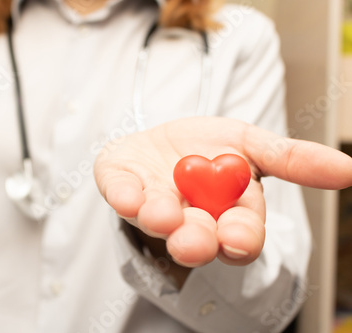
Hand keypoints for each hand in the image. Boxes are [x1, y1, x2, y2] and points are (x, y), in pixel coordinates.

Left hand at [94, 117, 351, 266]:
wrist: (162, 138)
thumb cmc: (209, 148)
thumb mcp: (252, 145)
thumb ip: (291, 160)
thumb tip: (350, 171)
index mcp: (223, 215)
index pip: (238, 236)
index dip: (240, 238)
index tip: (238, 238)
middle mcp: (187, 220)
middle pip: (196, 239)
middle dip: (196, 241)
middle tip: (195, 240)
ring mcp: (150, 206)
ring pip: (156, 221)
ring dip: (159, 219)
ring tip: (161, 214)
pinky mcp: (120, 186)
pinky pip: (119, 193)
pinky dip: (123, 195)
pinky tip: (127, 196)